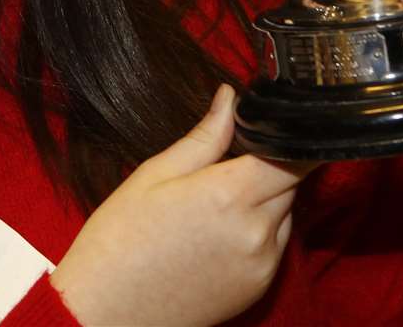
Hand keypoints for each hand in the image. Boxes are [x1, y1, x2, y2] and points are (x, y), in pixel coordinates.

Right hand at [47, 85, 315, 326]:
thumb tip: (230, 97)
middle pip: (290, 182)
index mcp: (229, 195)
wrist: (108, 313)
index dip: (288, 137)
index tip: (272, 127)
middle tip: (225, 164)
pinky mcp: (258, 287)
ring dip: (265, 199)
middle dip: (269, 166)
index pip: (294, 157)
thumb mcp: (155, 174)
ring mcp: (261, 264)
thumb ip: (205, 136)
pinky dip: (259, 231)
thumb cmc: (120, 240)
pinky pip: (275, 245)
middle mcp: (255, 231)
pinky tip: (216, 232)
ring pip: (285, 212)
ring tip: (214, 203)